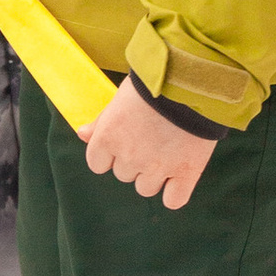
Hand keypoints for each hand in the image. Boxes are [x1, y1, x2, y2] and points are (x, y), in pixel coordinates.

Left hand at [83, 81, 217, 210]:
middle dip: (136, 158)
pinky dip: (175, 192)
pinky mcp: (187, 170)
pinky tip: (180, 177)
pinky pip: (174, 199)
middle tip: (153, 135)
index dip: (112, 152)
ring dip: (154, 174)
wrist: (193, 77)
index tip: (127, 137)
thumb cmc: (154, 79)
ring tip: (170, 148)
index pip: (98, 163)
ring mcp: (158, 167)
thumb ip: (102, 119)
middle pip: (124, 174)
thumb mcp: (123, 94)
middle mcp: (129, 157)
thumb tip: (82, 134)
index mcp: (108, 137)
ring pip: (146, 187)